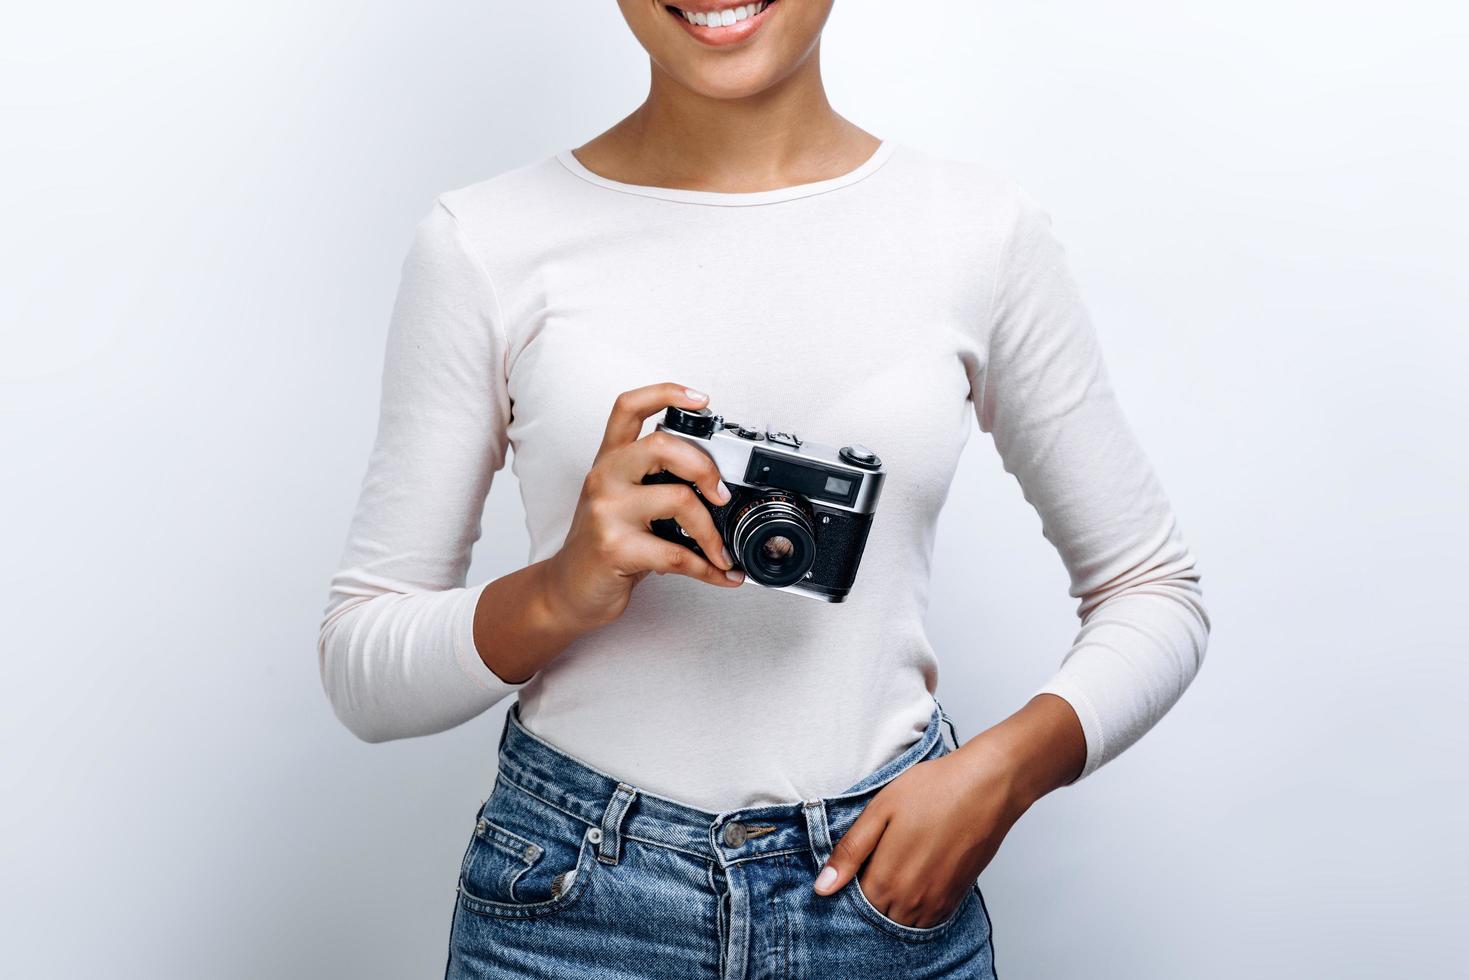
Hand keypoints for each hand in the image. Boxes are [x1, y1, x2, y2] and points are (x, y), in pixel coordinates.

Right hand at [542, 382, 744, 631]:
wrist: (567, 590)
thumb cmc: (604, 543)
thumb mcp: (623, 501)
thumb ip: (657, 482)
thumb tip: (720, 486)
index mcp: (610, 460)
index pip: (629, 407)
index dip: (666, 393)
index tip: (701, 399)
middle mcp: (606, 478)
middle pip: (661, 445)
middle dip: (705, 468)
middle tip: (721, 495)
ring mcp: (607, 511)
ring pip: (678, 500)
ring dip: (712, 532)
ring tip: (721, 551)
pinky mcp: (614, 548)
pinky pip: (677, 554)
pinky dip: (708, 568)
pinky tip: (719, 574)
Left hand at [812, 741, 1024, 927]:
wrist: (987, 786)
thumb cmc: (933, 790)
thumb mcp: (880, 811)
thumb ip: (850, 852)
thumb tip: (822, 888)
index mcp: (885, 880)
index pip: (853, 903)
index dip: (848, 884)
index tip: (854, 863)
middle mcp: (910, 900)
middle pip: (877, 914)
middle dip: (869, 896)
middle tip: (876, 859)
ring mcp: (936, 903)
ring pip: (901, 920)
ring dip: (892, 904)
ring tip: (897, 866)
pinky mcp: (956, 898)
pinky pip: (927, 919)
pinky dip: (915, 906)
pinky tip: (916, 875)